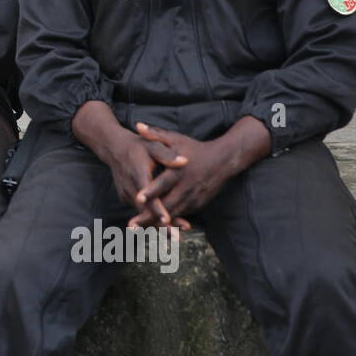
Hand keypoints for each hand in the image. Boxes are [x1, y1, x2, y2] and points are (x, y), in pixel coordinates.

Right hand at [105, 130, 191, 230]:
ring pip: (143, 213)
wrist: (115, 148)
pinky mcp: (125, 198)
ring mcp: (126, 194)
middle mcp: (130, 187)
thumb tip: (185, 161)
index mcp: (138, 174)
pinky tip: (168, 226)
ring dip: (158, 225)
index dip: (157, 209)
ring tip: (176, 236)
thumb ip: (168, 155)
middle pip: (145, 211)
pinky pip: (140, 210)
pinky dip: (152, 218)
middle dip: (161, 226)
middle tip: (177, 238)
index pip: (147, 195)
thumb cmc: (139, 146)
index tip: (167, 220)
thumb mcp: (153, 145)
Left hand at [130, 119, 268, 220]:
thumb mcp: (176, 139)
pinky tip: (154, 228)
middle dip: (149, 216)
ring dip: (156, 223)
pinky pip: (181, 214)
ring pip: (173, 214)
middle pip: (167, 205)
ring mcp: (193, 197)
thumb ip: (156, 134)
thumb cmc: (194, 148)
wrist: (223, 160)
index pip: (163, 182)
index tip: (137, 197)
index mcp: (179, 170)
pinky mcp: (197, 204)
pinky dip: (169, 222)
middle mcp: (187, 186)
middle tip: (132, 224)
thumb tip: (137, 125)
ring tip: (138, 230)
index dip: (151, 190)